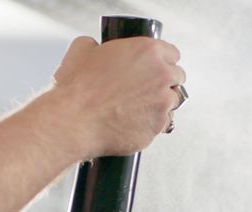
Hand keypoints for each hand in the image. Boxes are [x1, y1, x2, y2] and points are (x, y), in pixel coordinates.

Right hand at [51, 36, 184, 156]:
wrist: (74, 121)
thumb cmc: (78, 89)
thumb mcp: (82, 50)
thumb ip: (97, 44)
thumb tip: (96, 47)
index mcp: (148, 51)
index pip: (172, 54)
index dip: (163, 62)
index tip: (156, 69)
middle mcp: (161, 75)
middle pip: (177, 77)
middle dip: (164, 82)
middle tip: (147, 89)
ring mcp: (163, 102)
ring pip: (173, 101)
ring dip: (161, 103)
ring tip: (139, 108)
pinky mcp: (159, 126)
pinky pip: (163, 124)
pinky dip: (152, 124)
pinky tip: (134, 122)